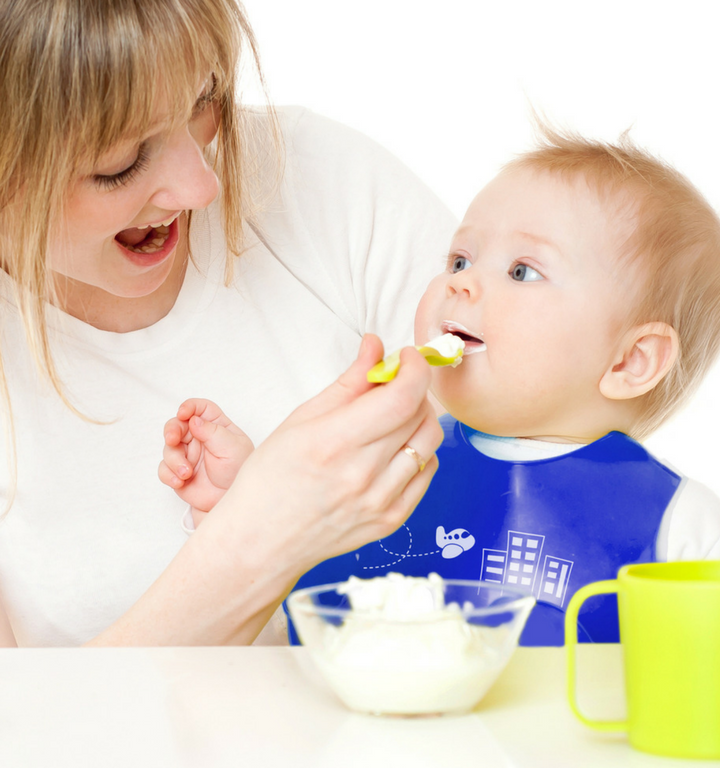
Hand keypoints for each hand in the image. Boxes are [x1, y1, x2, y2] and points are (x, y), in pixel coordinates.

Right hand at [159, 399, 253, 523]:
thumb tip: (193, 420)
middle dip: (171, 431)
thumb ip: (212, 432)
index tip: (183, 414)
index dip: (189, 407)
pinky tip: (180, 481)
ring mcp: (187, 454)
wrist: (231, 498)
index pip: (200, 408)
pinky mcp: (178, 472)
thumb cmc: (238, 470)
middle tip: (172, 440)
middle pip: (177, 425)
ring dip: (174, 460)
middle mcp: (198, 438)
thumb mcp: (232, 447)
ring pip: (168, 448)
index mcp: (215, 426)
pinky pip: (164, 469)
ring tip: (187, 472)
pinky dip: (169, 475)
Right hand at [205, 334, 442, 576]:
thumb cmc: (270, 479)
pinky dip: (418, 451)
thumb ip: (348, 382)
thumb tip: (375, 346)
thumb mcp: (300, 420)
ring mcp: (381, 502)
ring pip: (429, 443)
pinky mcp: (392, 520)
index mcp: (334, 443)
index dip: (414, 368)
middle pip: (419, 415)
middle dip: (412, 388)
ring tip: (391, 418)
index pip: (402, 397)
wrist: (261, 541)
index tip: (406, 357)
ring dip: (418, 419)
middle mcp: (363, 475)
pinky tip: (392, 449)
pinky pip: (427, 472)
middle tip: (391, 385)